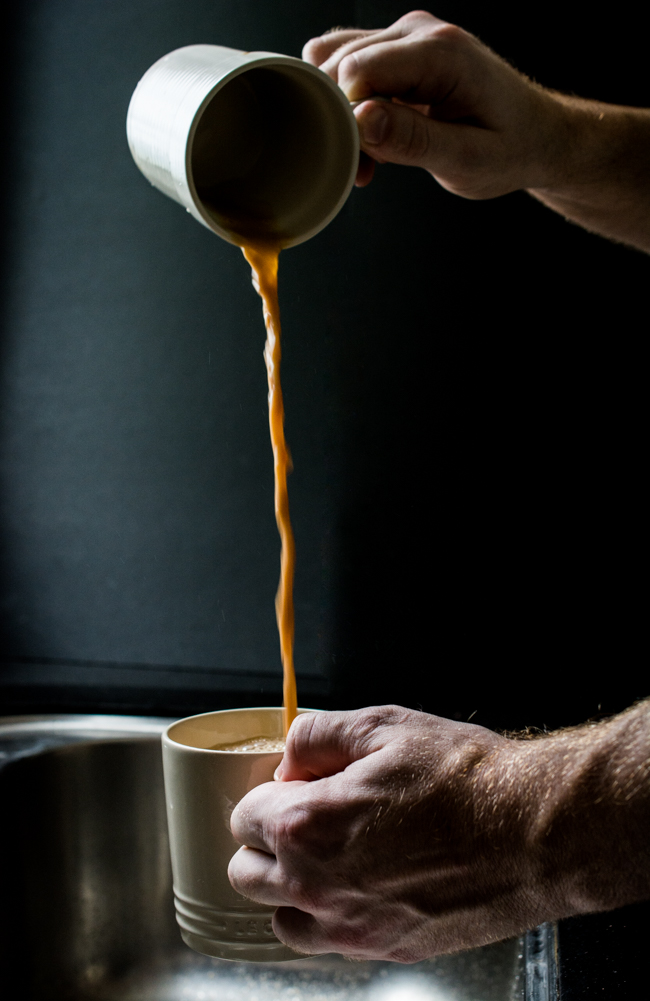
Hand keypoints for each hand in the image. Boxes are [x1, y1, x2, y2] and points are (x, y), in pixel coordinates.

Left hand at [228, 703, 649, 960]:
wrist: (532, 833)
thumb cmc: (466, 778)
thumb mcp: (384, 726)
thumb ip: (317, 736)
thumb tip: (291, 756)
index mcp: (307, 824)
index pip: (243, 816)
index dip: (269, 792)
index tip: (295, 785)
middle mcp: (317, 884)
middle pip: (245, 872)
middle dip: (267, 841)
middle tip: (306, 817)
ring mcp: (348, 925)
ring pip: (279, 915)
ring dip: (290, 885)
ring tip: (330, 854)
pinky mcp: (382, 948)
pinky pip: (324, 941)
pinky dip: (327, 915)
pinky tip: (361, 883)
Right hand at [303, 10, 649, 250]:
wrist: (534, 135)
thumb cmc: (508, 149)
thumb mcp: (465, 160)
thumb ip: (412, 140)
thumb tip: (360, 119)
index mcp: (441, 53)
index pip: (357, 71)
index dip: (346, 121)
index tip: (364, 160)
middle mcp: (421, 30)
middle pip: (339, 63)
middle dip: (340, 120)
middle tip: (366, 166)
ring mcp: (408, 34)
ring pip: (335, 59)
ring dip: (339, 111)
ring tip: (370, 153)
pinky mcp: (400, 48)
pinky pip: (348, 64)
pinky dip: (346, 102)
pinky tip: (370, 135)